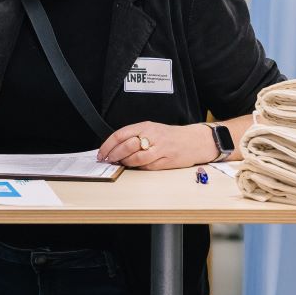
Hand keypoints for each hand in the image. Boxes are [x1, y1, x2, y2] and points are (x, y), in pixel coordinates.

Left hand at [96, 121, 212, 169]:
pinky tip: (136, 167)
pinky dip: (139, 168)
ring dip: (126, 163)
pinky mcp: (167, 160)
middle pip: (127, 146)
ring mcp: (160, 148)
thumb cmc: (170, 136)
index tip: (101, 153)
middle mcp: (152, 135)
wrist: (195, 141)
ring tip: (122, 164)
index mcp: (145, 126)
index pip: (121, 134)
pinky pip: (148, 167)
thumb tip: (114, 148)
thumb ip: (134, 137)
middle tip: (108, 161)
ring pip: (137, 158)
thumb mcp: (151, 130)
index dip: (108, 145)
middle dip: (114, 155)